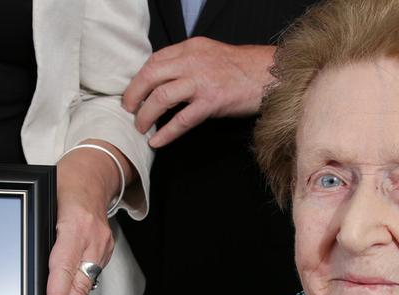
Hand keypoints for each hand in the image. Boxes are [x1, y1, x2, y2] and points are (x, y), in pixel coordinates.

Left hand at [44, 141, 132, 294]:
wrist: (94, 175)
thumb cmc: (65, 187)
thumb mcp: (46, 203)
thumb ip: (41, 235)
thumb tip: (28, 269)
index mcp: (74, 224)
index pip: (63, 266)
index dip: (57, 294)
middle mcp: (92, 238)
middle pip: (78, 283)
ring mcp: (101, 246)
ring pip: (85, 284)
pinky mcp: (104, 252)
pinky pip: (88, 277)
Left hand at [122, 38, 275, 147]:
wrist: (270, 74)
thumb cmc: (242, 69)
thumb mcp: (210, 55)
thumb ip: (188, 62)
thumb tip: (165, 79)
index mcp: (191, 48)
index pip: (154, 60)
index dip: (139, 78)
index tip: (133, 93)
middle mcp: (193, 61)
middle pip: (151, 75)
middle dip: (134, 94)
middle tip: (128, 109)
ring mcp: (202, 81)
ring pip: (162, 96)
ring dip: (146, 114)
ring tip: (140, 127)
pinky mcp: (212, 101)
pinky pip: (182, 119)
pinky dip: (166, 132)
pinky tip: (158, 141)